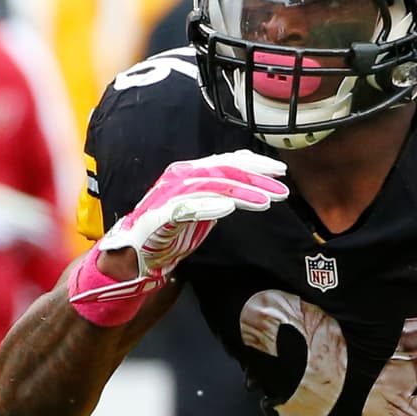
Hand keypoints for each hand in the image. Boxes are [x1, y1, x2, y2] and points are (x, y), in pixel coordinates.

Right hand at [69, 149, 288, 304]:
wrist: (134, 254)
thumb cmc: (170, 233)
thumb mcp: (204, 209)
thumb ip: (222, 194)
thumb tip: (254, 185)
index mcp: (190, 172)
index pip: (227, 161)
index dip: (255, 163)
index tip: (281, 171)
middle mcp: (180, 177)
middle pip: (223, 170)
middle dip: (256, 178)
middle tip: (282, 189)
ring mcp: (169, 194)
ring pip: (210, 186)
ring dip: (240, 193)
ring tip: (265, 201)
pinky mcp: (161, 215)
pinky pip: (188, 207)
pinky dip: (208, 206)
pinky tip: (229, 207)